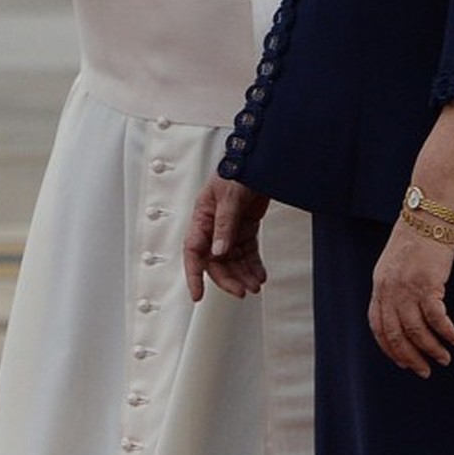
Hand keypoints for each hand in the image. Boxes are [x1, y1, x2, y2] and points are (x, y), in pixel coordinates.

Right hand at [184, 173, 269, 301]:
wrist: (258, 160)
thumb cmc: (236, 171)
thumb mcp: (228, 197)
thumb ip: (224, 225)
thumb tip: (219, 251)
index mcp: (201, 218)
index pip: (193, 252)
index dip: (193, 274)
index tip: (197, 294)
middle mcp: (213, 227)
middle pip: (216, 262)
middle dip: (228, 279)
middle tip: (242, 291)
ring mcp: (230, 230)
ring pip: (233, 261)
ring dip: (243, 275)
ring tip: (255, 285)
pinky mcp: (245, 229)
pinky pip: (247, 253)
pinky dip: (253, 265)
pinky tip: (260, 274)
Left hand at [368, 219, 453, 377]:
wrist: (428, 215)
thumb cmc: (417, 240)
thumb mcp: (395, 265)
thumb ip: (394, 289)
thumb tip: (403, 315)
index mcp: (379, 286)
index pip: (378, 327)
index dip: (390, 349)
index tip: (404, 363)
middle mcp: (389, 290)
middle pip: (396, 335)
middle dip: (410, 358)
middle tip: (425, 371)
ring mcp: (407, 288)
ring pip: (416, 331)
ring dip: (431, 349)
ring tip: (444, 358)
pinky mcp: (428, 284)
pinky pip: (437, 319)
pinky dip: (446, 333)